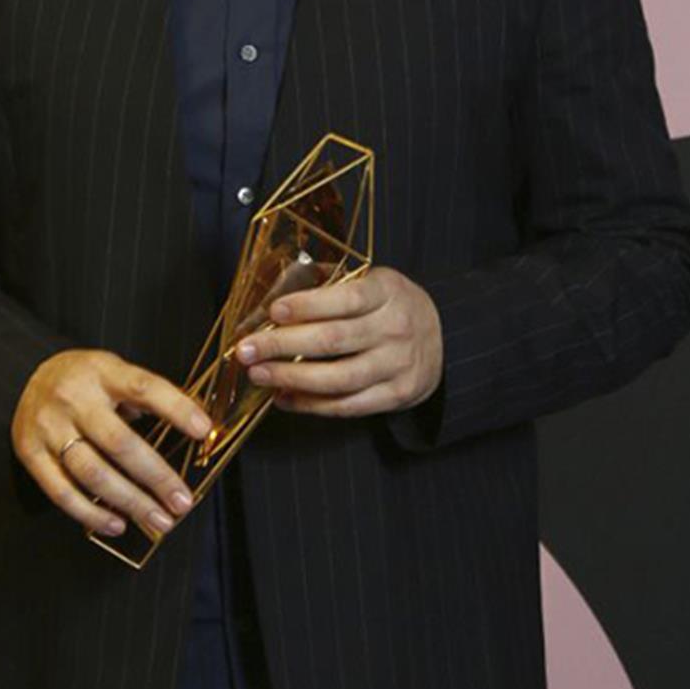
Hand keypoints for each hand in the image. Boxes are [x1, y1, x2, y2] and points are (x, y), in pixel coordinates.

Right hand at [10, 349, 211, 539]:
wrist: (26, 378)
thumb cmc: (84, 380)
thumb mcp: (114, 371)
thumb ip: (145, 396)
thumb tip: (196, 428)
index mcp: (102, 372)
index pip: (144, 388)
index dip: (176, 408)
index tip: (204, 431)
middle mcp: (74, 398)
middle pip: (119, 443)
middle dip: (156, 477)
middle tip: (182, 501)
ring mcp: (49, 427)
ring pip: (92, 473)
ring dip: (130, 502)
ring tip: (158, 519)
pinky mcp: (30, 453)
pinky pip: (61, 492)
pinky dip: (91, 514)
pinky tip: (117, 524)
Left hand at [233, 266, 443, 417]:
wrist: (443, 338)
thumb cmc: (389, 306)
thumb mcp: (371, 282)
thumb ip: (329, 284)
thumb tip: (271, 294)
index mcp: (388, 292)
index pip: (345, 298)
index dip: (307, 305)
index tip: (273, 312)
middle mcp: (395, 328)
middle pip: (332, 340)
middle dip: (282, 346)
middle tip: (246, 349)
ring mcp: (398, 365)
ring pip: (338, 379)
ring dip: (291, 378)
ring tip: (258, 374)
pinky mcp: (396, 395)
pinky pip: (347, 406)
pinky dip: (311, 404)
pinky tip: (284, 397)